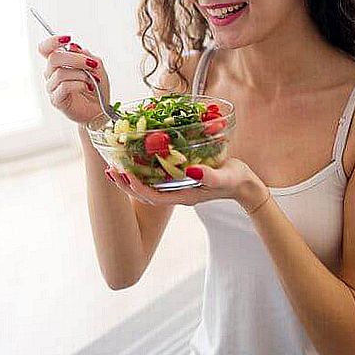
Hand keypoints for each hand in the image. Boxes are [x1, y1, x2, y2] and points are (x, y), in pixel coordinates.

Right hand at [37, 35, 109, 125]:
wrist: (100, 110)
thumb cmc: (96, 87)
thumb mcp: (96, 66)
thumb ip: (85, 55)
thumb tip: (72, 46)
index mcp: (59, 63)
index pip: (45, 49)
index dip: (52, 41)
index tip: (68, 39)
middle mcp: (51, 74)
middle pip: (54, 58)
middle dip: (76, 59)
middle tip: (91, 64)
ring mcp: (52, 88)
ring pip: (61, 73)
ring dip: (82, 75)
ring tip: (93, 80)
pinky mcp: (56, 100)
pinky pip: (64, 86)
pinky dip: (80, 84)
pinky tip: (89, 87)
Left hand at [104, 157, 269, 209]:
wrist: (244, 184)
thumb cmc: (236, 180)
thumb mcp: (226, 177)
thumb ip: (210, 176)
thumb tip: (191, 170)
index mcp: (183, 196)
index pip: (152, 196)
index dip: (135, 187)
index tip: (123, 173)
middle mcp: (175, 193)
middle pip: (144, 193)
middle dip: (125, 183)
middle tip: (110, 169)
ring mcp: (176, 187)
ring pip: (147, 186)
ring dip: (130, 177)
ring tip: (114, 165)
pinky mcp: (179, 179)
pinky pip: (155, 177)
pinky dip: (142, 169)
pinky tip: (135, 158)